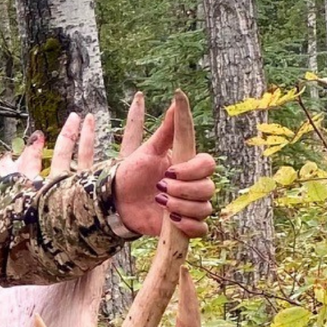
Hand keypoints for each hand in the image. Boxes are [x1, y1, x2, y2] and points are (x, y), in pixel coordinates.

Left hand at [113, 92, 216, 238]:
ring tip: (159, 203)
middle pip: (208, 188)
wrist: (117, 201)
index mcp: (189, 166)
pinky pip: (202, 229)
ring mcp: (190, 207)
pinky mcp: (184, 226)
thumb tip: (177, 97)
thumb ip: (166, 129)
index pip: (209, 165)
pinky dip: (190, 226)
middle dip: (182, 190)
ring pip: (204, 208)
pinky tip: (172, 220)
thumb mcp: (148, 150)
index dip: (192, 170)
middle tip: (159, 188)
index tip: (169, 171)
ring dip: (180, 207)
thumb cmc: (132, 172)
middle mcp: (194, 186)